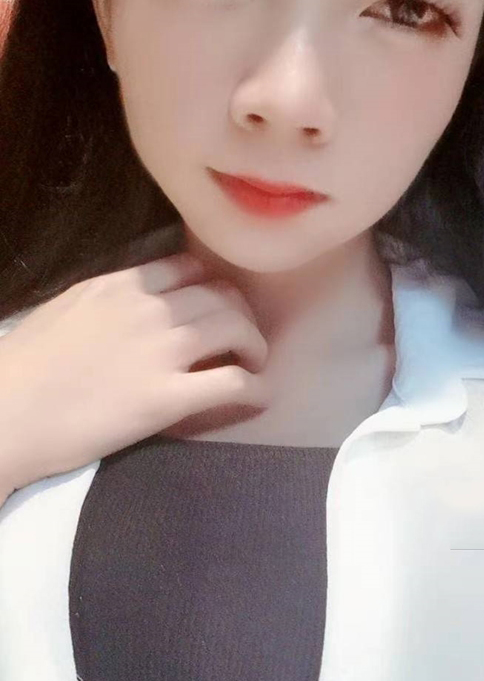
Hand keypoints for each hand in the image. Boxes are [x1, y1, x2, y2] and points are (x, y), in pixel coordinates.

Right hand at [0, 251, 269, 494]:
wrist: (5, 413)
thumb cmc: (22, 369)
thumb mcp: (65, 310)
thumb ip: (107, 302)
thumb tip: (134, 306)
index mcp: (119, 286)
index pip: (189, 267)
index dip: (213, 287)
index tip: (218, 307)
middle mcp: (148, 309)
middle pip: (222, 295)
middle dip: (242, 315)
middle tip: (244, 340)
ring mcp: (161, 351)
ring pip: (237, 328)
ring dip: (254, 346)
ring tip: (253, 364)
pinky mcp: (167, 397)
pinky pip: (233, 382)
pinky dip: (256, 387)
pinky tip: (260, 395)